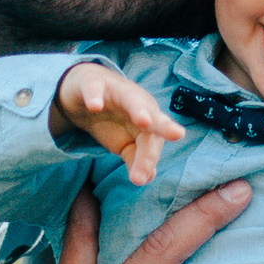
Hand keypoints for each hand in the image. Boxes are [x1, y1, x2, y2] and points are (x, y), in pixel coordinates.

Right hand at [54, 63, 185, 187]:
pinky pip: (95, 89)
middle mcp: (138, 104)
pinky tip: (94, 106)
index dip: (149, 159)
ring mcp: (117, 92)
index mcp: (148, 120)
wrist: (85, 91)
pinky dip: (95, 96)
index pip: (152, 142)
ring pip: (131, 99)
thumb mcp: (124, 142)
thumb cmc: (112, 119)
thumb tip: (147, 179)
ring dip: (138, 110)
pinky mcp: (94, 84)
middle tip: (178, 135)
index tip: (142, 179)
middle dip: (165, 126)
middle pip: (153, 116)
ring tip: (144, 121)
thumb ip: (136, 159)